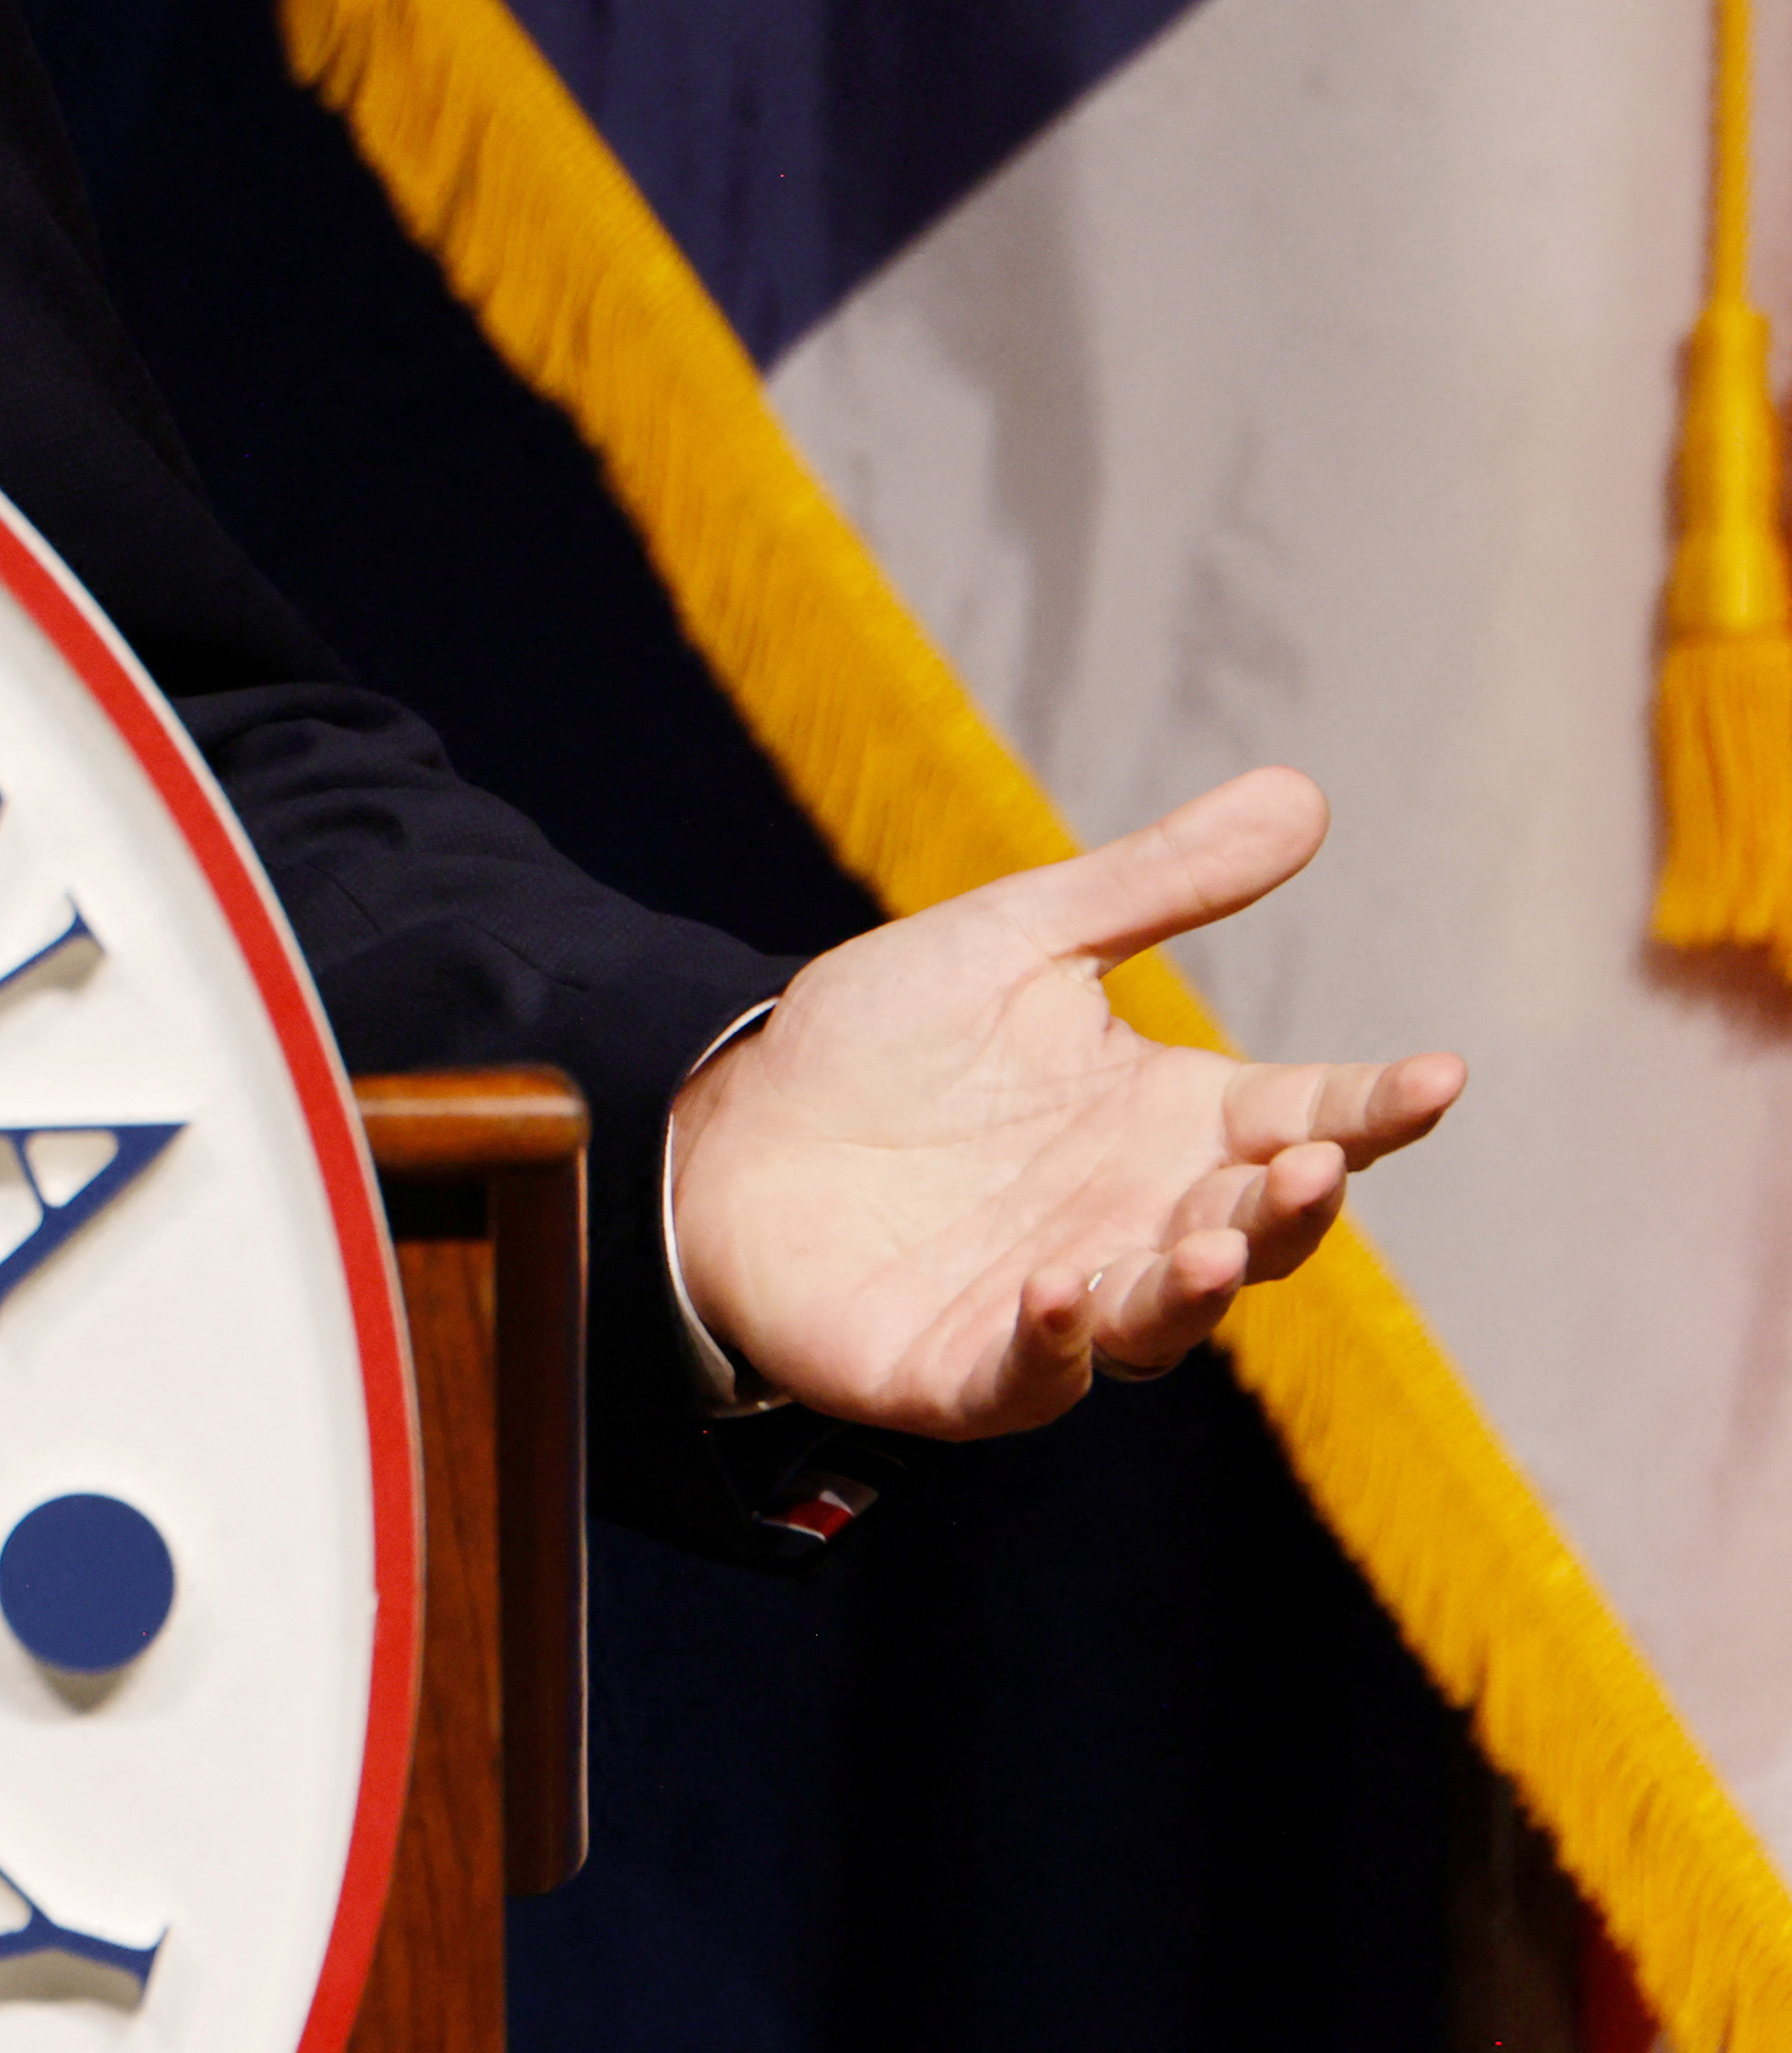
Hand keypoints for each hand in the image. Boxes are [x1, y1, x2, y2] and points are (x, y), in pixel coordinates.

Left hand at [666, 764, 1462, 1437]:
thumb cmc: (883, 1041)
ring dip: (1194, 1288)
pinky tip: (1055, 1292)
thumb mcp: (1021, 940)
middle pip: (1256, 1229)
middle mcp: (1138, 1220)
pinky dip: (1051, 1343)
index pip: (1308, 1117)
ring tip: (1209, 1242)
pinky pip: (1030, 1373)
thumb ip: (1159, 882)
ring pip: (1162, 1317)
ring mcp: (1062, 1302)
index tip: (1440, 1073)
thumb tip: (1306, 793)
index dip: (1376, 1106)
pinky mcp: (965, 1366)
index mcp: (1171, 1121)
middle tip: (1313, 1162)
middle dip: (1292, 1206)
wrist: (726, 1127)